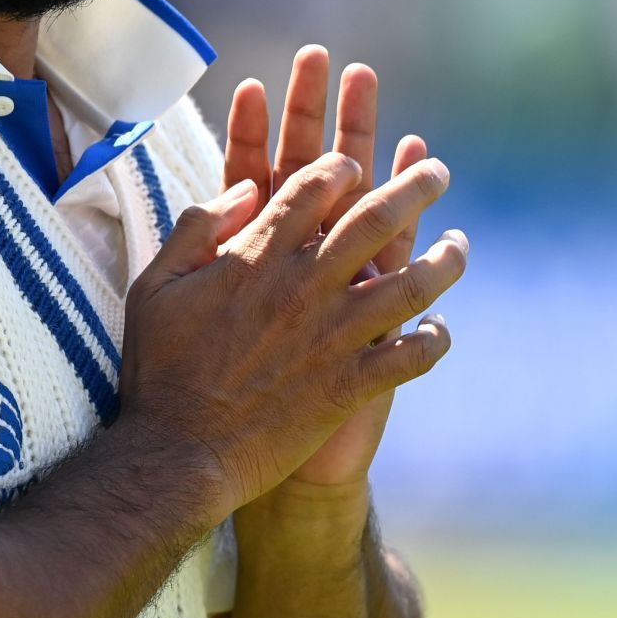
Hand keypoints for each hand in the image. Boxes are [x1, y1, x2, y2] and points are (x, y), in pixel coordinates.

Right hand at [115, 82, 463, 514]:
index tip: (355, 163)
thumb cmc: (160, 368)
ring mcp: (333, 335)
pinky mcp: (350, 384)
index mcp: (258, 255)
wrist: (180, 454)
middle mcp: (304, 285)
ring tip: (460, 244)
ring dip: (443, 260)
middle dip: (414, 188)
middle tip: (438, 172)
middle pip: (375, 219)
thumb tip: (244, 190)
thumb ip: (197, 226)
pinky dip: (433, 339)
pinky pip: (411, 356)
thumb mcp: (156, 283)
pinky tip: (438, 328)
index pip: (314, 187)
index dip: (341, 167)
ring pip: (410, 284)